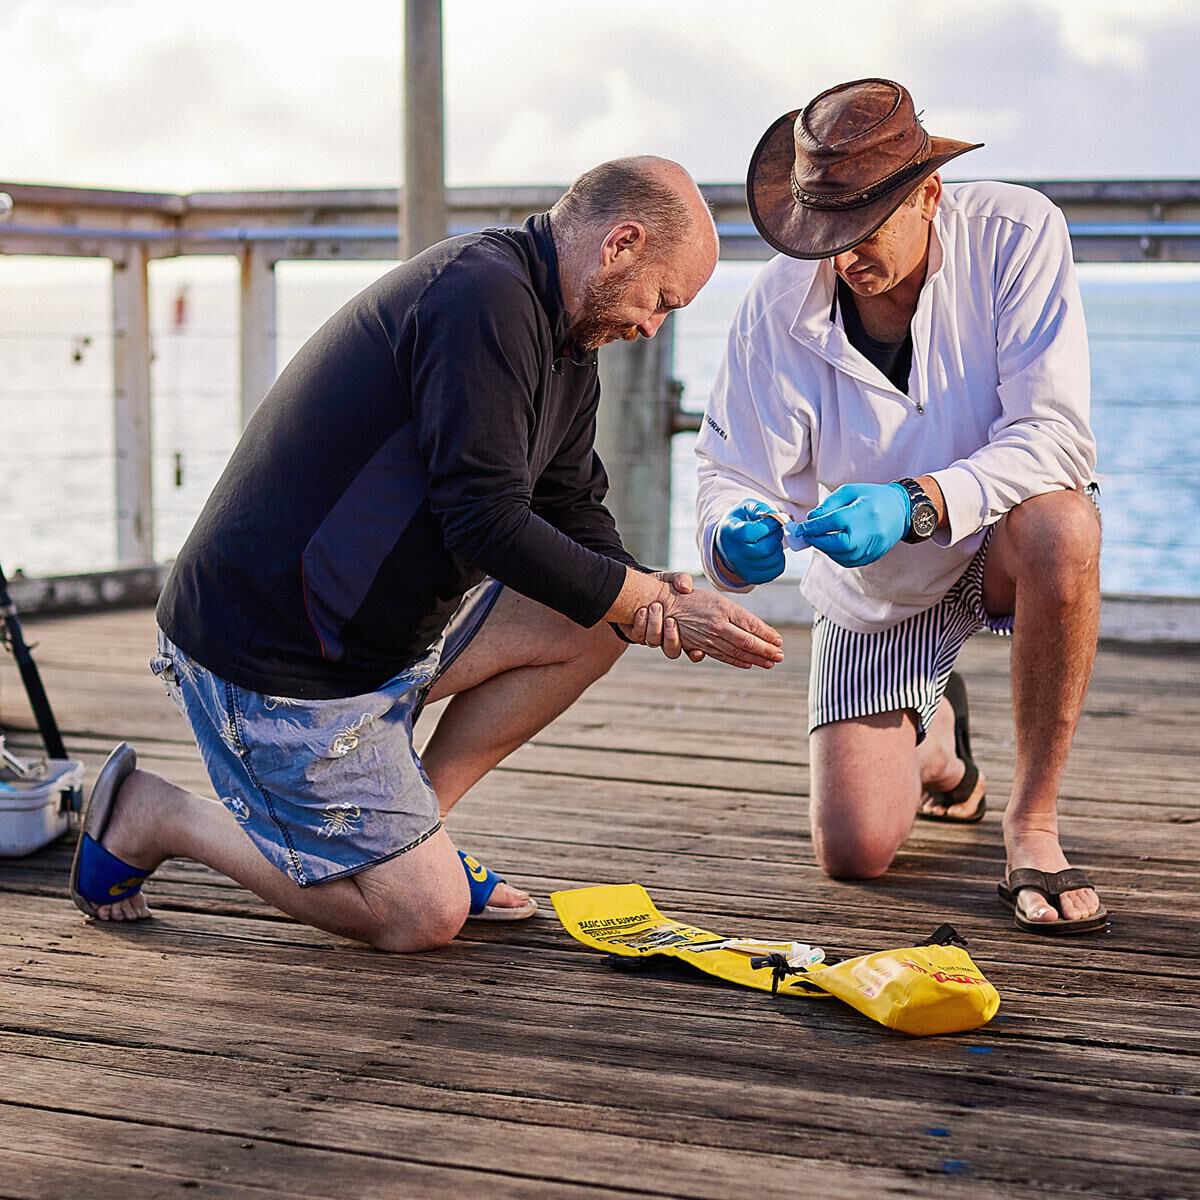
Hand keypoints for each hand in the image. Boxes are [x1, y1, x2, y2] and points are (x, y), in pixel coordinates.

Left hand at [622, 571, 705, 662]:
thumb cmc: (661, 585)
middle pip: (672, 651)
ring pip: (653, 643)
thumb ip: (682, 580)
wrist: (638, 585)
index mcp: (683, 630)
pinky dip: (640, 624)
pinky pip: (638, 636)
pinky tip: (642, 610)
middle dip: (671, 637)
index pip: (693, 651)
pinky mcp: (635, 633)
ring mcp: (651, 637)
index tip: (697, 650)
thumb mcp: (672, 580)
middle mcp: (667, 638)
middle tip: (669, 620)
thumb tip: (686, 588)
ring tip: (655, 607)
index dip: (695, 655)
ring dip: (654, 627)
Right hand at [660, 587, 783, 669]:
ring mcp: (709, 638)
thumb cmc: (691, 598)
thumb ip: (740, 614)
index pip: (752, 625)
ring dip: (755, 659)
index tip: (779, 641)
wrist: (664, 604)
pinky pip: (723, 656)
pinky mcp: (701, 646)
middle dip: (766, 651)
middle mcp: (718, 625)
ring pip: (737, 651)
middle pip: (747, 642)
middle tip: (780, 656)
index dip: (767, 635)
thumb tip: (764, 630)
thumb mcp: (718, 598)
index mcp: (725, 609)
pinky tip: (748, 664)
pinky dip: (737, 661)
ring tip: (769, 662)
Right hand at [714, 499, 785, 583]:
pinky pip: (777, 569)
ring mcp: (743, 569)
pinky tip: (772, 551)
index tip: (772, 519)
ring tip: (771, 539)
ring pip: (773, 559)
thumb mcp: (744, 507)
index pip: (751, 533)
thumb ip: (759, 508)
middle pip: (765, 549)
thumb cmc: (739, 522)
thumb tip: (775, 516)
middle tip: (774, 529)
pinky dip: (780, 558)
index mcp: (731, 533)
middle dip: (776, 536)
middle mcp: (735, 554)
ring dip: (778, 547)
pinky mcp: (753, 577)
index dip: (768, 525)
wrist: (727, 543)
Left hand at [800, 483, 909, 567]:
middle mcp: (870, 532)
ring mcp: (873, 547)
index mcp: (863, 512)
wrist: (902, 510)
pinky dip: (836, 555)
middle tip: (807, 535)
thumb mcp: (849, 492)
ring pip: (841, 555)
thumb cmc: (872, 497)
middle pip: (837, 544)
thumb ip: (828, 505)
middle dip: (818, 541)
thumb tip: (810, 520)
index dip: (814, 526)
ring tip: (820, 538)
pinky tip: (833, 545)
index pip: (834, 522)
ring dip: (826, 548)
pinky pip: (849, 561)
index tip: (801, 528)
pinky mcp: (873, 556)